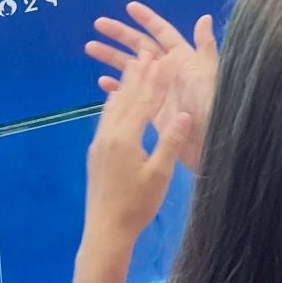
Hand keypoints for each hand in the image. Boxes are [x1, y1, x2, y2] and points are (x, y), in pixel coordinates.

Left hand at [83, 51, 193, 247]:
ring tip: (132, 66)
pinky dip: (114, 103)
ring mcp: (100, 143)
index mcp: (126, 138)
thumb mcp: (159, 175)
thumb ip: (170, 142)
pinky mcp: (96, 153)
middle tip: (146, 52)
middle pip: (126, 98)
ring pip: (113, 107)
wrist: (105, 230)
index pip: (144, 102)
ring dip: (126, 86)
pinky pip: (106, 119)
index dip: (156, 80)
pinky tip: (115, 99)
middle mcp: (109, 135)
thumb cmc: (137, 205)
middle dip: (139, 75)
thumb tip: (184, 114)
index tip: (164, 59)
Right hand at [85, 2, 216, 172]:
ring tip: (90, 48)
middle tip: (98, 24)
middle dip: (120, 34)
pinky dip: (118, 88)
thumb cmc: (212, 108)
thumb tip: (204, 17)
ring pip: (132, 69)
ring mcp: (161, 92)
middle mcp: (171, 72)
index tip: (129, 7)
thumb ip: (205, 47)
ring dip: (112, 57)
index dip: (147, 19)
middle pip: (141, 47)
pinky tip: (102, 82)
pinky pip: (132, 95)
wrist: (212, 145)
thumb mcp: (210, 75)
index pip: (163, 33)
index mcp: (184, 60)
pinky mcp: (154, 112)